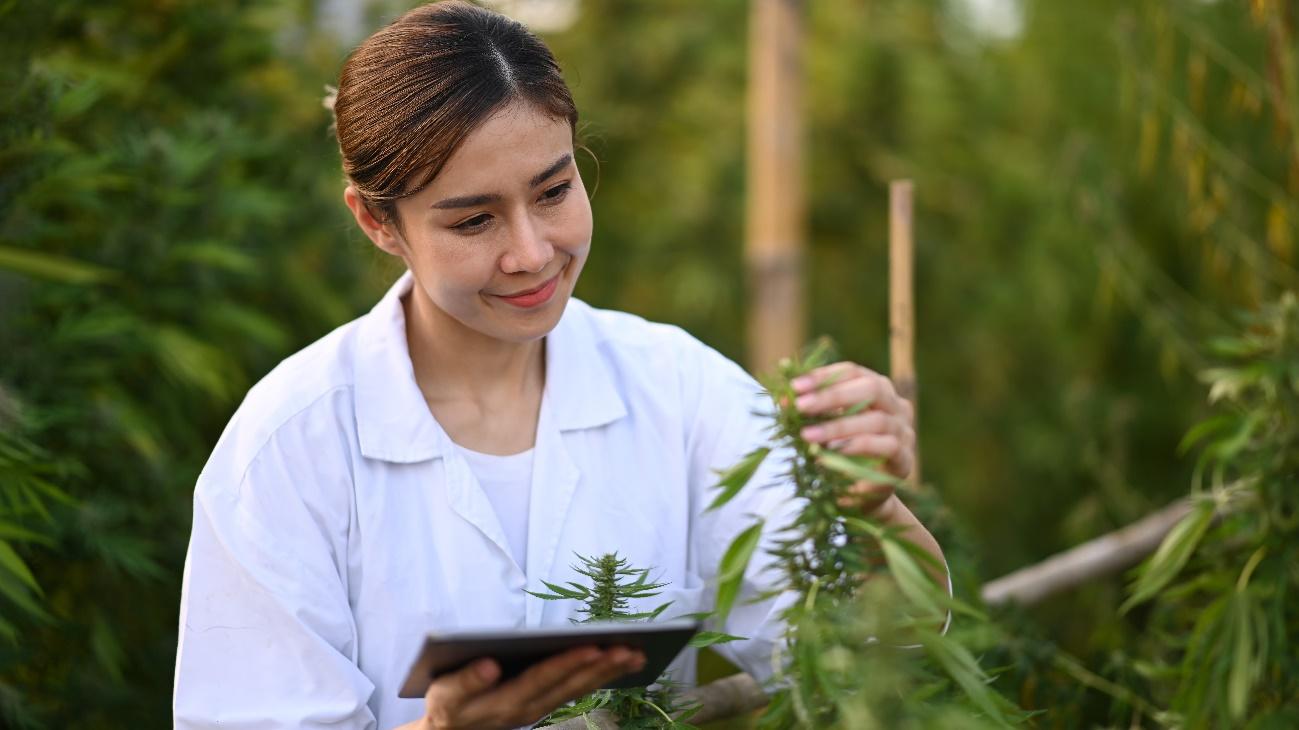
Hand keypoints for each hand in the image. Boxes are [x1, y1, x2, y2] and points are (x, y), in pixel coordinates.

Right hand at [417, 645, 644, 729]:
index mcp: (504, 702)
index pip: (540, 680)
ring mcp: (540, 709)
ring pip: (579, 689)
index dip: (565, 664)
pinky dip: (601, 676)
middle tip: (628, 649)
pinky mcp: (545, 705)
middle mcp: (529, 709)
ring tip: (636, 655)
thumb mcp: (445, 694)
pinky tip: (622, 663)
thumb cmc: (448, 706)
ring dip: (608, 673)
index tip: (591, 647)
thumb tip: (489, 665)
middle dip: (599, 667)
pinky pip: (577, 690)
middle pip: (568, 686)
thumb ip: (466, 681)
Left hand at [791, 362, 915, 517]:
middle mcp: (896, 407)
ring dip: (839, 427)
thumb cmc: (838, 453)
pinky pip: (887, 449)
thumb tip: (783, 399)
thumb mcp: (823, 428)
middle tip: (801, 407)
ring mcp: (905, 433)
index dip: (824, 376)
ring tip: (809, 437)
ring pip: (878, 421)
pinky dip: (858, 450)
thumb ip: (810, 412)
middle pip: (872, 389)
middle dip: (833, 396)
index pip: (853, 371)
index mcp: (877, 390)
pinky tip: (832, 457)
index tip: (794, 386)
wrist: (859, 495)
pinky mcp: (904, 461)